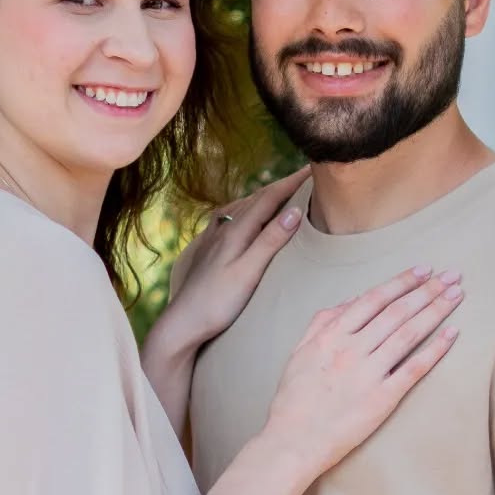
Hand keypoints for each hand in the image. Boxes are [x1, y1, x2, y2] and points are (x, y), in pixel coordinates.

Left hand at [163, 169, 311, 352]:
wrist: (182, 323)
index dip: (291, 183)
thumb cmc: (216, 303)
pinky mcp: (206, 249)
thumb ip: (269, 242)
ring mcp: (212, 238)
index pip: (268, 198)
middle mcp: (222, 228)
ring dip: (262, 196)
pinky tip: (241, 214)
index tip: (313, 170)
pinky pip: (228, 218)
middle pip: (255, 198)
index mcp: (235, 231)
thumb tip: (293, 211)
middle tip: (303, 177)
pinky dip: (244, 208)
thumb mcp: (248, 273)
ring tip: (279, 191)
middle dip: (280, 186)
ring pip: (241, 206)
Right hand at [264, 266, 462, 477]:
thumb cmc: (294, 399)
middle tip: (452, 276)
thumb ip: (323, 322)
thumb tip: (351, 301)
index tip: (423, 270)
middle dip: (427, 290)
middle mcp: (352, 349)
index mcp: (332, 335)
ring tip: (456, 295)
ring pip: (409, 333)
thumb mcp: (300, 352)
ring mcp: (369, 373)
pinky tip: (452, 334)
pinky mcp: (383, 398)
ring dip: (436, 310)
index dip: (401, 282)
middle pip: (397, 312)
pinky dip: (435, 349)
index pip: (374, 299)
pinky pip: (414, 368)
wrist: (293, 440)